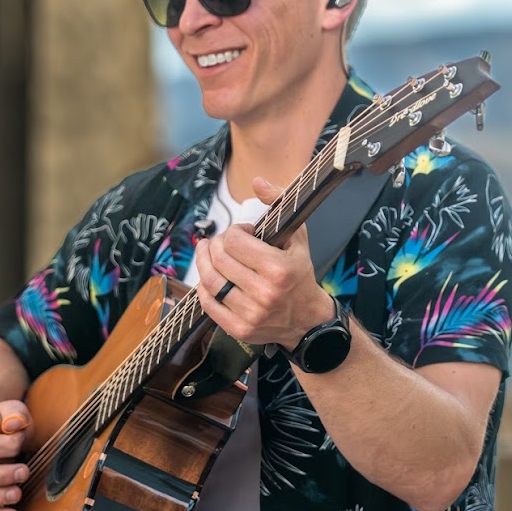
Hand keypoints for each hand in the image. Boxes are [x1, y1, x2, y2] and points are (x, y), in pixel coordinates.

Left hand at [194, 176, 336, 349]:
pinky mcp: (238, 329)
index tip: (244, 233)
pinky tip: (209, 276)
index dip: (234, 231)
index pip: (235, 240)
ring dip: (203, 262)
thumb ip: (279, 204)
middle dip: (216, 244)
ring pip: (209, 281)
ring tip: (207, 253)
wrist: (307, 320)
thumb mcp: (298, 237)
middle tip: (222, 242)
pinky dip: (203, 287)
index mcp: (278, 269)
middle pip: (220, 259)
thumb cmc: (300, 274)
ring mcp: (250, 314)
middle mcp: (264, 293)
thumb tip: (257, 181)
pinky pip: (208, 304)